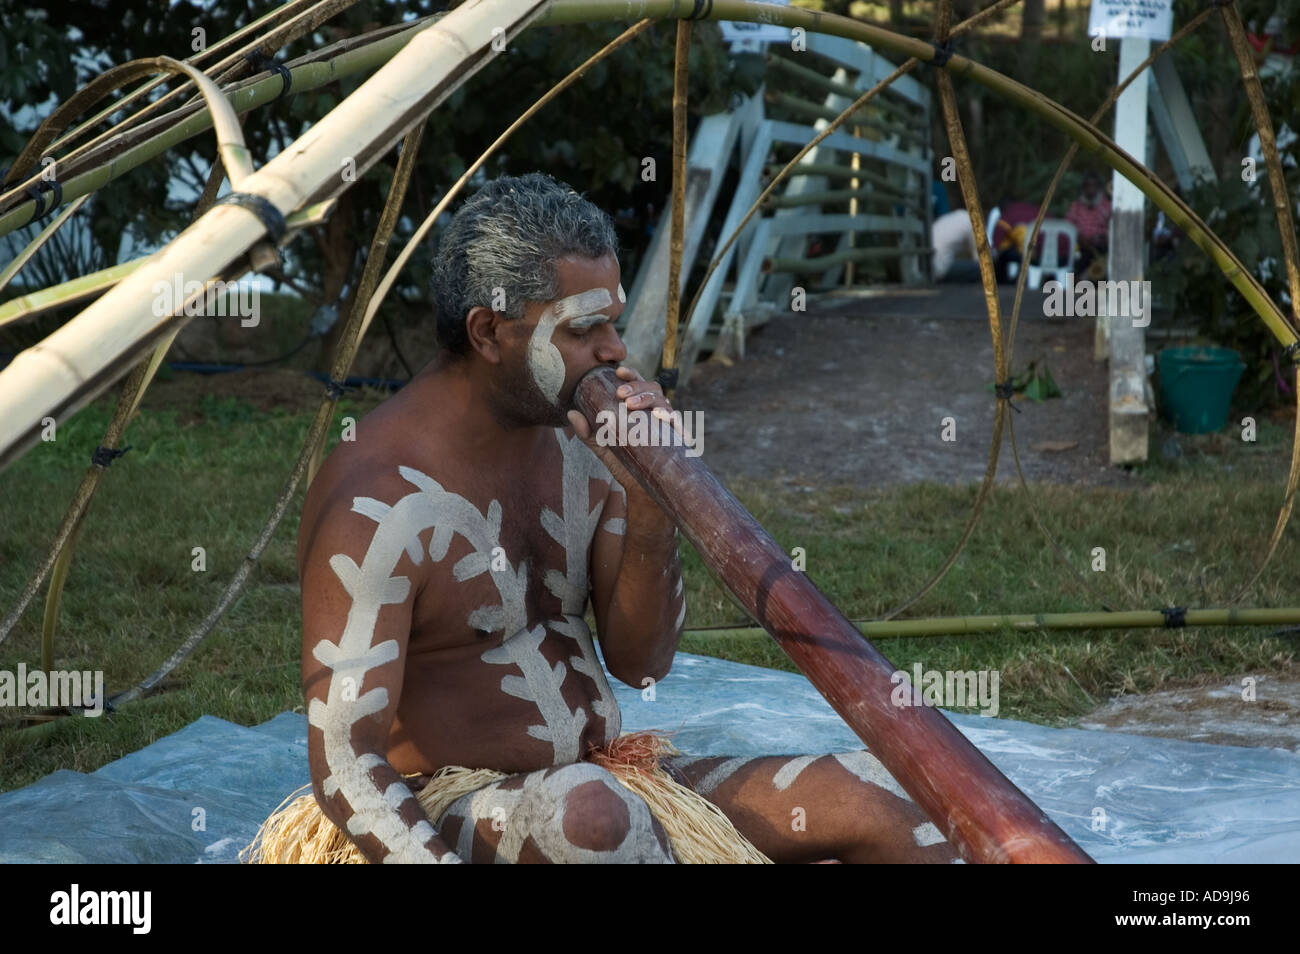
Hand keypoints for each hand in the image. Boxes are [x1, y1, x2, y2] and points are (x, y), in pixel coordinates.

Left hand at [567, 366, 674, 492]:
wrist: (642, 490)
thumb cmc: (624, 463)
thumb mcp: (602, 447)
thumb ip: (588, 432)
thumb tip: (571, 413)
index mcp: (639, 408)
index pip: (638, 384)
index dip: (631, 374)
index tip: (619, 371)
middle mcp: (654, 412)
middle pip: (652, 387)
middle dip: (637, 387)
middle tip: (621, 394)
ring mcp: (667, 424)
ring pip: (664, 401)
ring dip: (649, 399)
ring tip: (632, 406)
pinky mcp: (676, 438)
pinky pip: (679, 423)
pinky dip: (672, 418)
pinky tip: (662, 418)